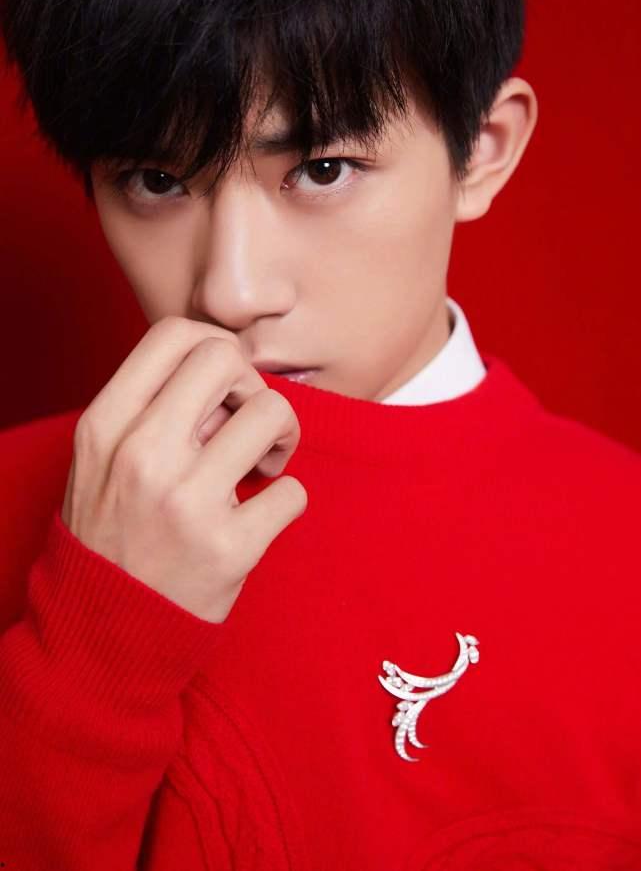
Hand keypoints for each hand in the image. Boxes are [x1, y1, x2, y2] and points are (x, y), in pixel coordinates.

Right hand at [61, 316, 306, 621]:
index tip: (225, 385)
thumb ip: (152, 411)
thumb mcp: (103, 461)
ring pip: (273, 413)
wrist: (103, 630)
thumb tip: (226, 377)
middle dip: (252, 386)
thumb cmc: (112, 533)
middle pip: (226, 360)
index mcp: (105, 426)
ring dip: (282, 436)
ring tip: (262, 467)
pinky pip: (295, 490)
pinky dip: (288, 500)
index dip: (215, 347)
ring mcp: (185, 502)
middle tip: (250, 425)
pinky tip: (261, 515)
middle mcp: (141, 455)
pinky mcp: (228, 549)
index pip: (175, 336)